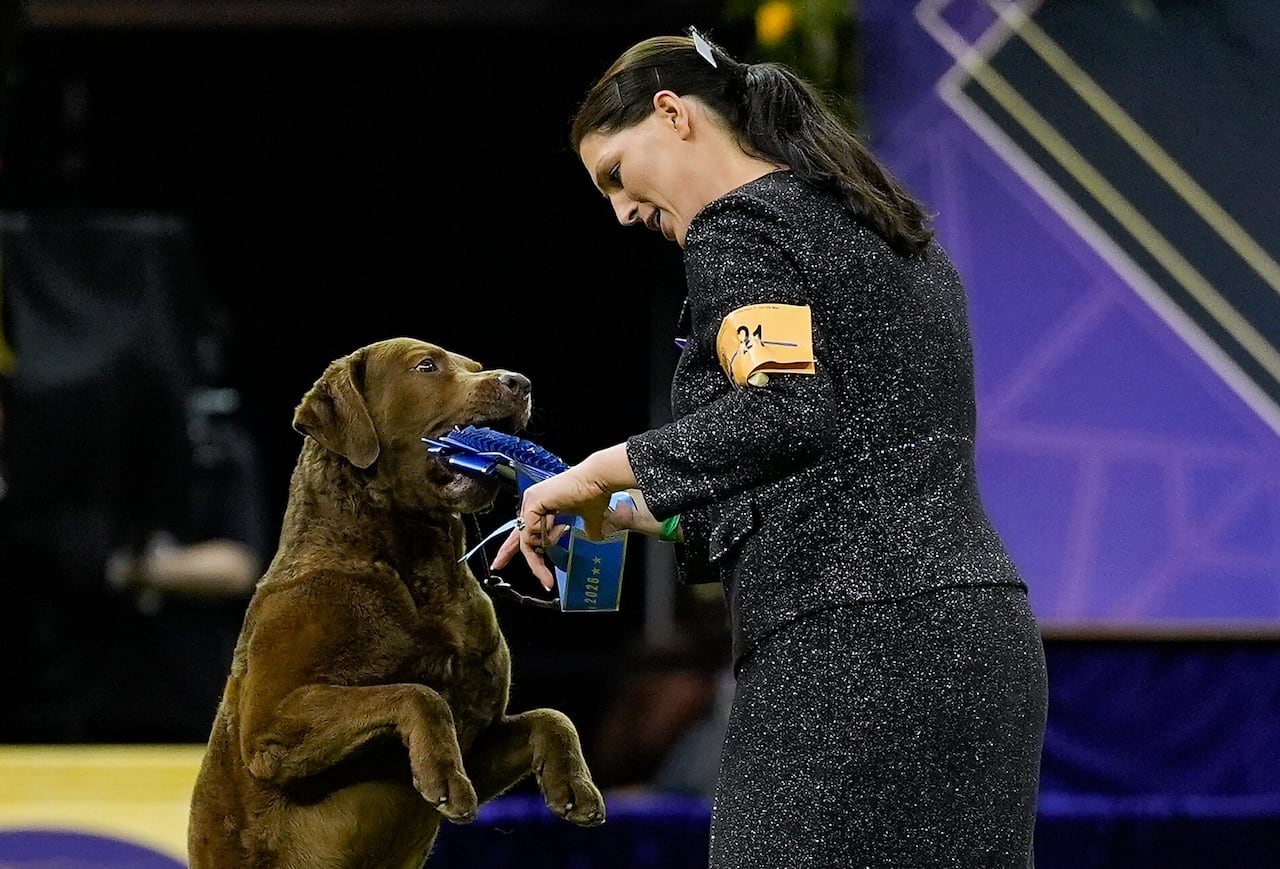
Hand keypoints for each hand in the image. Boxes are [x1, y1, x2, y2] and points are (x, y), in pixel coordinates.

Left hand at [490, 465, 612, 589]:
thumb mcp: (587, 519)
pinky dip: (547, 533)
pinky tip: (559, 522)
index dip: (512, 547)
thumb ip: (585, 530)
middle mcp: (532, 501)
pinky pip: (532, 531)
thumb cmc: (594, 494)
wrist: (598, 480)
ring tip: (564, 526)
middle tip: (499, 567)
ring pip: (528, 537)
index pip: (523, 530)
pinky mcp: (533, 502)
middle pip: (520, 537)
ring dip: (548, 540)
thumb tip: (594, 539)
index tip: (500, 562)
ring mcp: (531, 501)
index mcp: (541, 505)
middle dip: (511, 554)